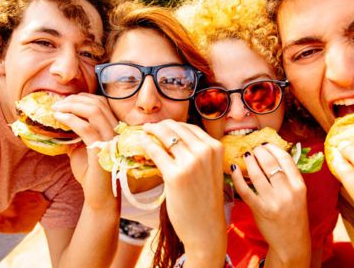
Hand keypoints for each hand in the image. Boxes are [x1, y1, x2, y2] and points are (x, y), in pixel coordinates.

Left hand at [52, 93, 118, 210]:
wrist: (99, 197)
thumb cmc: (90, 172)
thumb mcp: (80, 147)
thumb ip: (74, 132)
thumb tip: (58, 118)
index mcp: (114, 127)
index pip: (101, 102)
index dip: (81, 97)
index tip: (63, 101)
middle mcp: (116, 131)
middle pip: (97, 102)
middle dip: (74, 99)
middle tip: (56, 103)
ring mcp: (111, 140)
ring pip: (94, 111)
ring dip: (71, 106)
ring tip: (55, 109)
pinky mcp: (102, 152)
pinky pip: (87, 129)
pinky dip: (71, 119)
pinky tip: (59, 118)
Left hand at [142, 120, 226, 264]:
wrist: (206, 228)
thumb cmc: (204, 201)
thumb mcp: (208, 170)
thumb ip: (196, 153)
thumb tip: (171, 138)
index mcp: (215, 148)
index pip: (189, 127)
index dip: (172, 125)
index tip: (160, 127)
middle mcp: (205, 151)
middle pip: (176, 128)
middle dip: (159, 126)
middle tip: (147, 128)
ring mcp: (191, 162)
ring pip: (165, 136)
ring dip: (150, 132)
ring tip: (141, 133)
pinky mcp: (175, 175)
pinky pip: (155, 151)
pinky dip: (144, 144)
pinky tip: (139, 144)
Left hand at [230, 144, 310, 266]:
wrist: (291, 242)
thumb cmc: (292, 216)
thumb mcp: (298, 195)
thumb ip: (288, 177)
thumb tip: (271, 155)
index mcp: (299, 186)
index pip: (286, 159)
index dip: (273, 148)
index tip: (265, 145)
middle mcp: (288, 192)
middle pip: (270, 163)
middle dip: (259, 152)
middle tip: (252, 150)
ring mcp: (274, 202)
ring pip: (257, 174)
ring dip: (248, 162)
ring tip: (245, 157)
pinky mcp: (261, 210)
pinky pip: (246, 190)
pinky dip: (238, 178)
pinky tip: (234, 170)